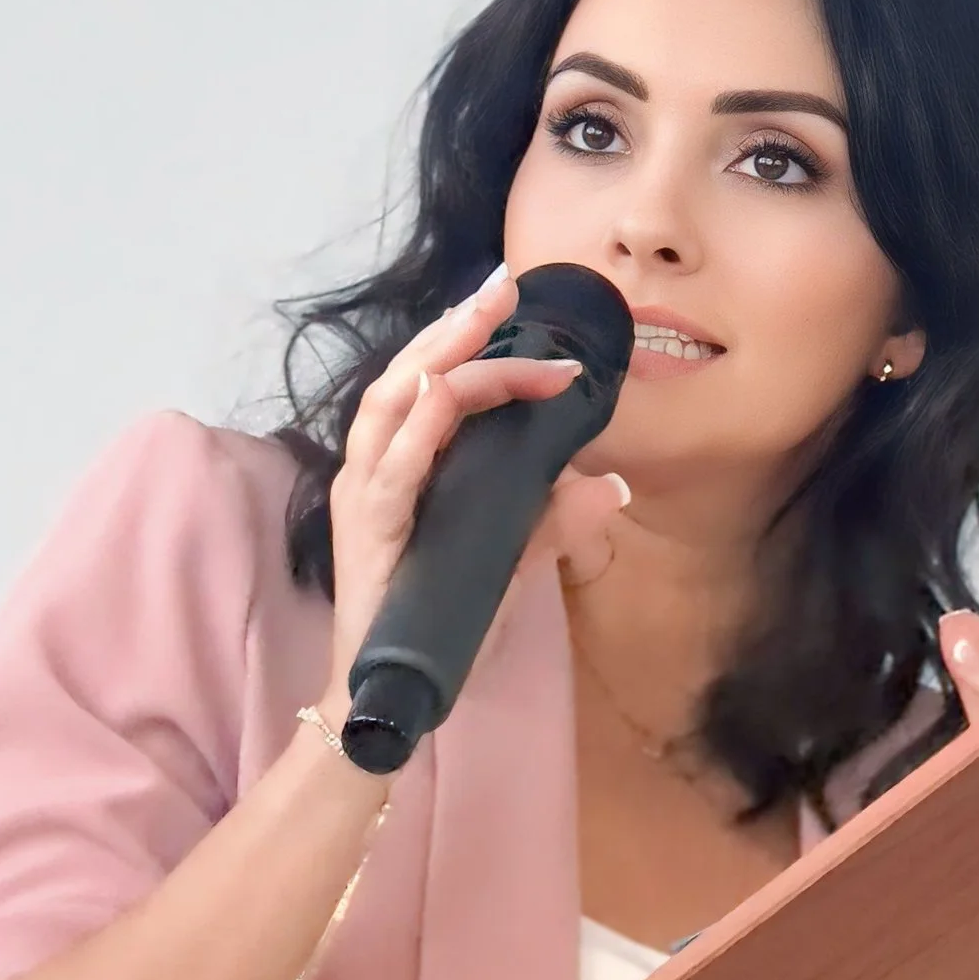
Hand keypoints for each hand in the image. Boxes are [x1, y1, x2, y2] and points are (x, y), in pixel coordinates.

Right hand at [318, 270, 629, 717]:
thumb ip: (552, 520)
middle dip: (458, 328)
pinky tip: (445, 395)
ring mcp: (368, 496)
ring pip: (394, 403)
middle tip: (504, 288)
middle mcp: (379, 468)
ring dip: (442, 357)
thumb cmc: (438, 622)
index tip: (527, 316)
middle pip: (410, 374)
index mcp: (406, 464)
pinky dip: (418, 428)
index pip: (435, 384)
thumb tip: (610, 482)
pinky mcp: (370, 532)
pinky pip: (393, 469)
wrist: (389, 691)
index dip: (476, 345)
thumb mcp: (510, 562)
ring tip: (484, 320)